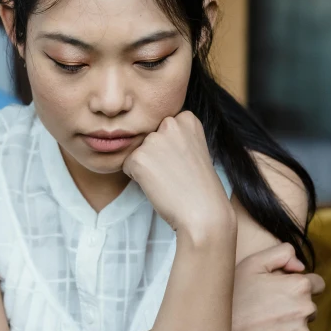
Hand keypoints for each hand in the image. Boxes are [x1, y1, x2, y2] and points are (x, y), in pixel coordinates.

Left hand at [122, 111, 234, 237]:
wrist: (203, 212)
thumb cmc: (200, 186)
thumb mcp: (194, 149)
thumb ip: (175, 136)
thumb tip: (147, 136)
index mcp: (186, 118)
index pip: (162, 127)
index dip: (169, 148)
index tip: (184, 161)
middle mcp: (169, 123)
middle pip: (148, 137)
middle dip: (155, 154)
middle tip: (175, 172)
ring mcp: (153, 139)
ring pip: (137, 151)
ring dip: (146, 166)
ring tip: (168, 179)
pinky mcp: (138, 157)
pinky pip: (126, 165)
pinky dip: (137, 178)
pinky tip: (157, 185)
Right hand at [231, 243, 324, 330]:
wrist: (217, 328)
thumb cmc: (234, 292)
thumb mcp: (253, 263)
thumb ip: (282, 253)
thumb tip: (301, 266)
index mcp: (300, 286)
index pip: (318, 284)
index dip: (299, 284)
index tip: (282, 289)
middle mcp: (306, 309)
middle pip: (309, 305)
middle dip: (293, 303)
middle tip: (266, 304)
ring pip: (301, 325)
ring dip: (288, 322)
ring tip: (262, 320)